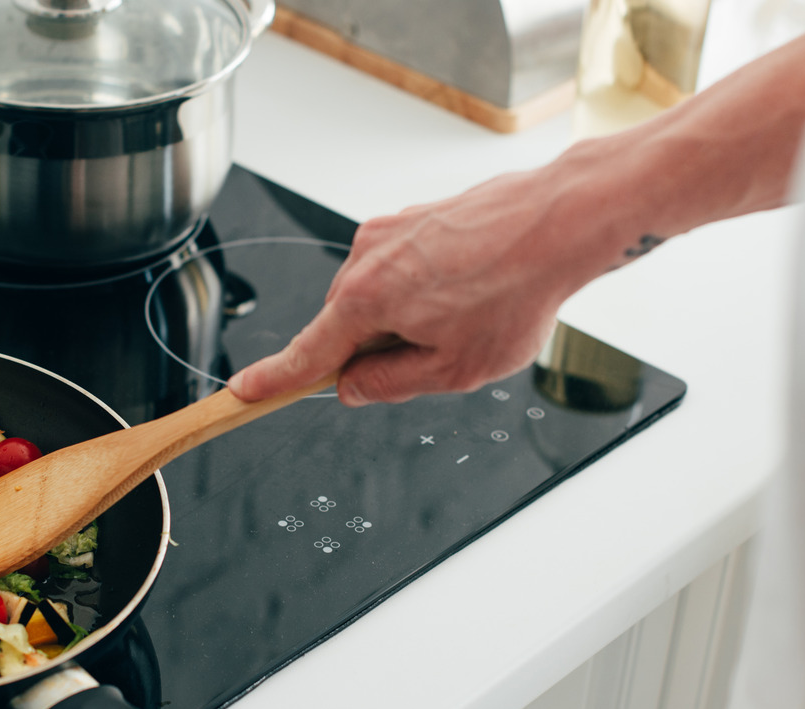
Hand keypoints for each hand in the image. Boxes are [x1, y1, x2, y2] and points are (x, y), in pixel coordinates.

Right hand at [228, 161, 623, 406]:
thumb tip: (354, 387)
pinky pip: (401, 269)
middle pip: (346, 326)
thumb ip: (390, 383)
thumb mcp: (454, 369)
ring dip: (408, 317)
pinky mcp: (413, 218)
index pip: (306, 354)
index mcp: (365, 300)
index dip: (273, 380)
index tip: (244, 393)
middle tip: (440, 353)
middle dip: (378, 349)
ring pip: (377, 297)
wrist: (561, 222)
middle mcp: (365, 257)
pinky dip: (427, 289)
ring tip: (470, 314)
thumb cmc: (516, 291)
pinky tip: (474, 289)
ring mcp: (389, 231)